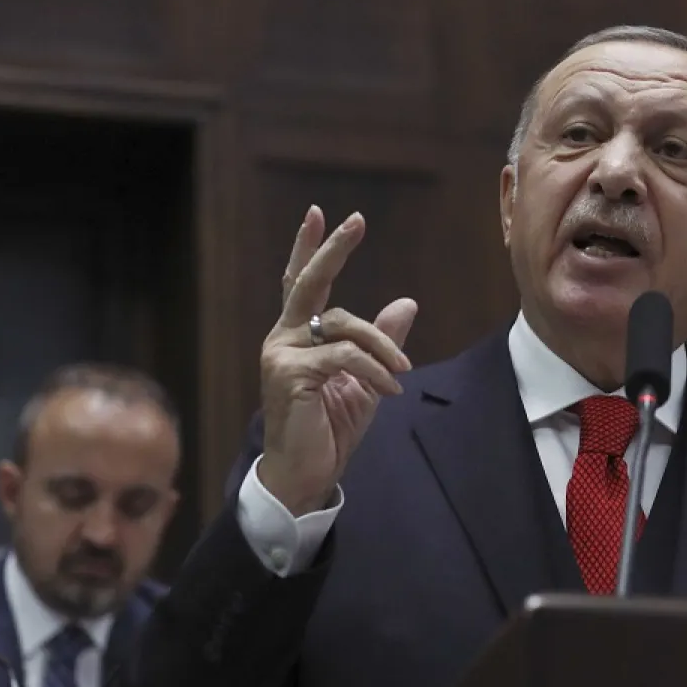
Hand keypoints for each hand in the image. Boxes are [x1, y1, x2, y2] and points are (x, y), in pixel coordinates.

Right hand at [257, 206, 417, 516]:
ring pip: (343, 326)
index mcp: (298, 335)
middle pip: (309, 283)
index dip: (310, 248)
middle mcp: (283, 338)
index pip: (302, 283)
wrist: (306, 474)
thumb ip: (381, 341)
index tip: (320, 213)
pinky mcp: (288, 375)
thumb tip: (406, 303)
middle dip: (333, 249)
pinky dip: (375, 370)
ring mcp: (280, 354)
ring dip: (382, 347)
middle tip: (354, 220)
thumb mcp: (367, 379)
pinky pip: (345, 357)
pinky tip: (389, 389)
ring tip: (401, 372)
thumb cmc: (330, 428)